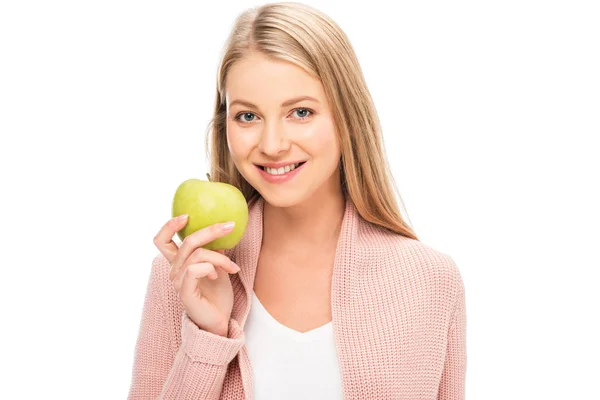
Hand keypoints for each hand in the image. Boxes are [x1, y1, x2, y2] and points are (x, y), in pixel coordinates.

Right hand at [153, 215, 240, 335]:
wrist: (220, 321)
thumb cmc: (217, 296)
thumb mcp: (218, 267)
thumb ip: (214, 251)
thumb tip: (221, 231)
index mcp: (179, 263)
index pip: (162, 241)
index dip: (169, 226)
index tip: (186, 215)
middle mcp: (174, 271)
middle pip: (186, 242)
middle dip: (210, 230)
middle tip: (229, 226)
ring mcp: (178, 281)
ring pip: (197, 255)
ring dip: (220, 258)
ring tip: (232, 267)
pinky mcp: (184, 292)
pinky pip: (194, 269)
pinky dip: (211, 268)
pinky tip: (219, 275)